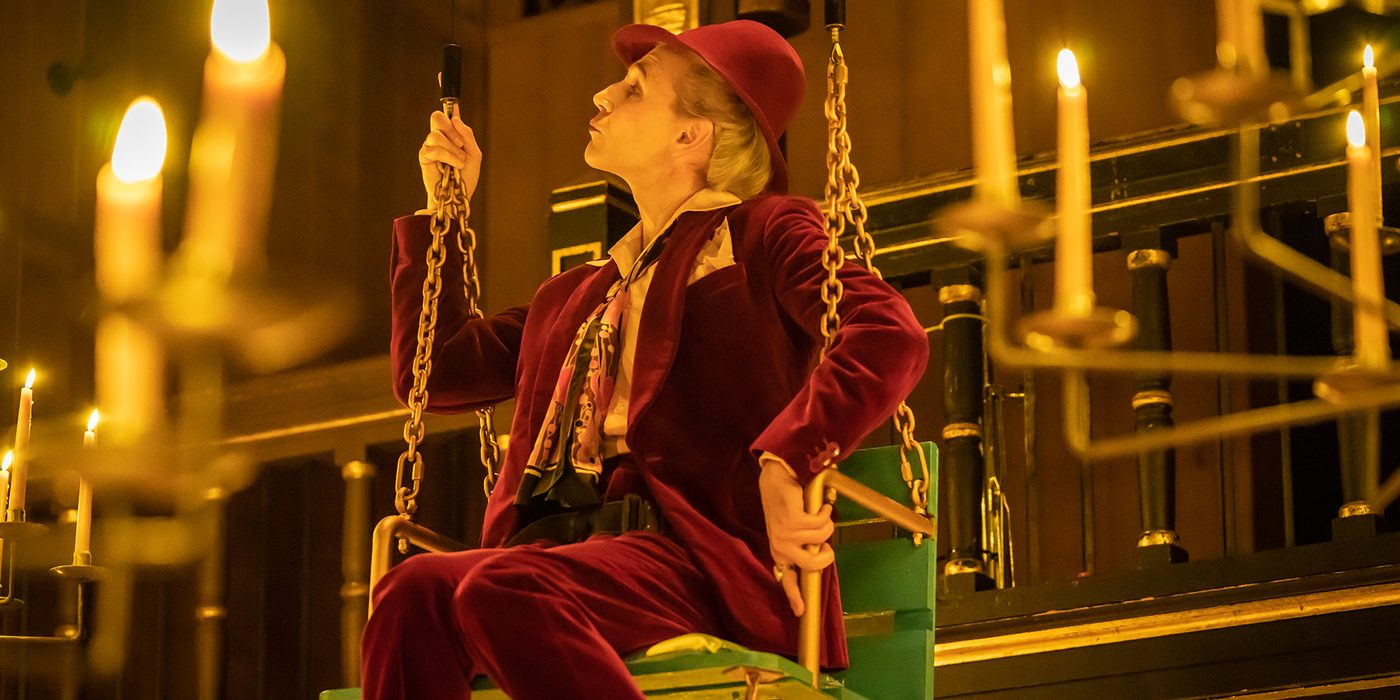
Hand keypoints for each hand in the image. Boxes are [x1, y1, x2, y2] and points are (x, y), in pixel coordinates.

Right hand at [418, 110, 481, 210]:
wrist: (457, 196)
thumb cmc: (466, 177)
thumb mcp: (474, 154)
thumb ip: (467, 135)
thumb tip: (455, 118)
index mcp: (452, 135)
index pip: (448, 116)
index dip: (450, 107)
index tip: (449, 97)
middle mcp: (440, 137)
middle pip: (436, 117)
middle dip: (450, 129)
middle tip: (460, 144)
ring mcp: (430, 146)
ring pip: (436, 134)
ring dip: (452, 148)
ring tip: (459, 161)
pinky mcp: (424, 156)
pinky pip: (433, 148)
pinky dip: (447, 156)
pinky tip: (453, 165)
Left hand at [758, 457, 834, 616]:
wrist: (777, 479)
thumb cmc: (787, 504)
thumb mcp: (793, 529)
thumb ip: (804, 545)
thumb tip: (821, 555)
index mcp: (780, 552)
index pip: (788, 579)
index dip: (795, 596)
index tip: (801, 612)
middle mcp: (781, 547)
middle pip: (813, 565)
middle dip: (827, 555)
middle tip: (827, 546)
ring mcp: (786, 535)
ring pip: (823, 538)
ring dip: (826, 523)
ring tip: (818, 513)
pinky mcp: (793, 521)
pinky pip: (822, 524)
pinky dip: (825, 512)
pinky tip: (819, 506)